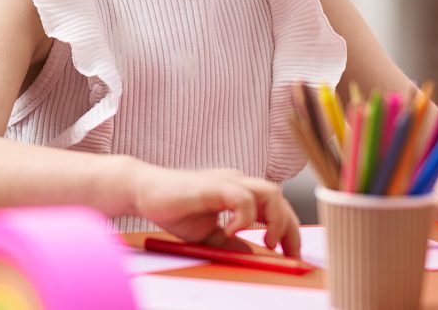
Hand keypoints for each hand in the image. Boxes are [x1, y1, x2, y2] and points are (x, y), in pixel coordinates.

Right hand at [133, 166, 300, 256]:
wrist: (145, 192)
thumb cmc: (175, 208)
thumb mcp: (208, 234)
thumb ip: (229, 242)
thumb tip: (251, 256)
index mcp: (240, 192)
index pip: (276, 206)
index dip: (289, 230)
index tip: (292, 254)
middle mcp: (239, 182)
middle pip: (279, 198)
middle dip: (290, 229)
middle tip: (289, 254)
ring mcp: (228, 181)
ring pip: (269, 192)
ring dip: (275, 220)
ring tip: (266, 242)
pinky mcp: (213, 185)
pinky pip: (241, 196)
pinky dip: (244, 216)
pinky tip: (232, 231)